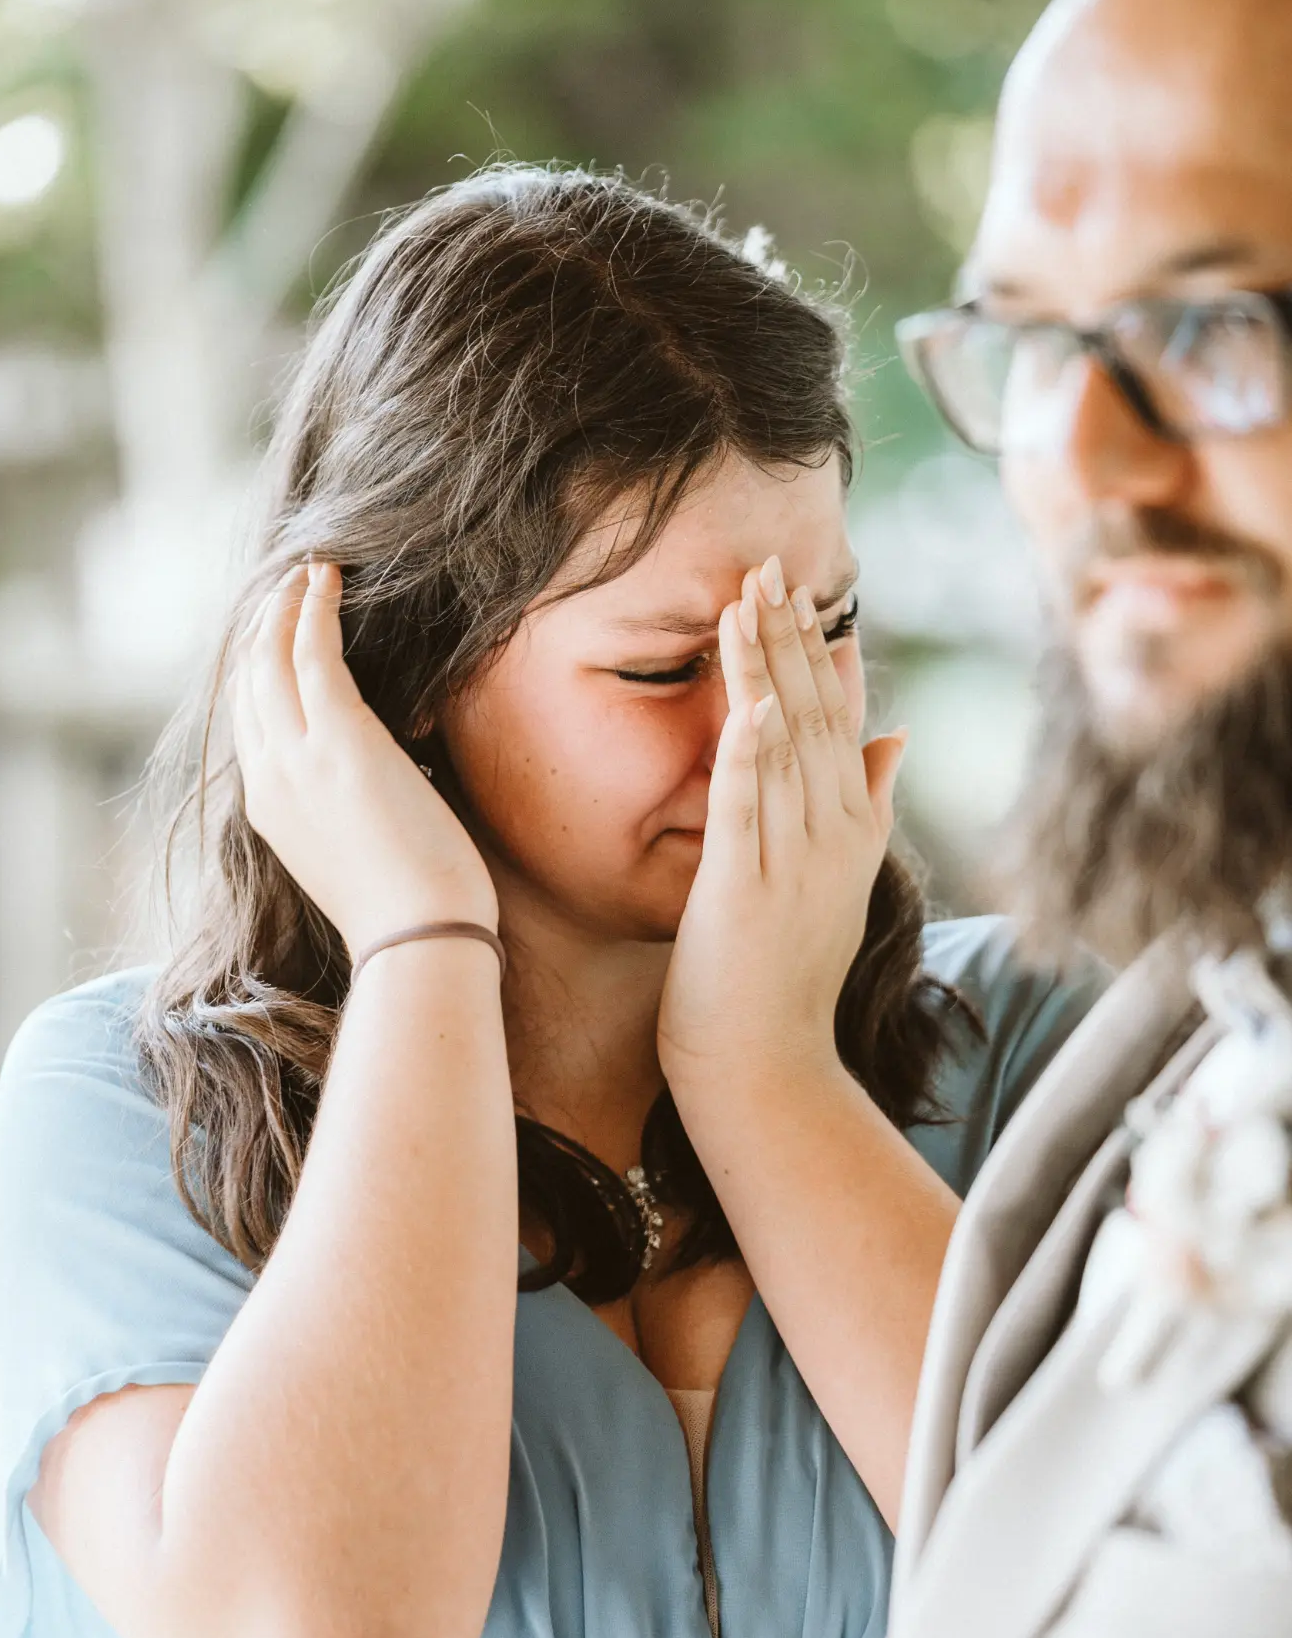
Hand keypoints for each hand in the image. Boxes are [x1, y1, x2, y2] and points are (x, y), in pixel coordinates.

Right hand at [228, 562, 497, 959]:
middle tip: (288, 589)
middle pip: (248, 683)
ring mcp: (297, 759)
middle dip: (263, 628)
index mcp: (271, 813)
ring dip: (285, 607)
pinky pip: (312, 653)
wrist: (418, 939)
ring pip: (270, 659)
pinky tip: (327, 578)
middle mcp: (269, 781)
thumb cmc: (411, 911)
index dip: (259, 673)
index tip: (279, 638)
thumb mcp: (361, 855)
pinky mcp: (338, 739)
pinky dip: (314, 608)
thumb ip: (353, 810)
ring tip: (308, 572)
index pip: (251, 725)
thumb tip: (387, 780)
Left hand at [657, 554, 903, 1096]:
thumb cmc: (788, 984)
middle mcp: (832, 841)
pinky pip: (743, 811)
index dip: (823, 653)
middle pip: (814, 720)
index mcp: (853, 833)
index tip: (810, 590)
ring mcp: (790, 866)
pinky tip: (741, 703)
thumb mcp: (840, 885)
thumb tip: (896, 736)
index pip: (843, 724)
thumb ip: (869, 808)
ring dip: (762, 672)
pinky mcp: (741, 894)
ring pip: (778, 749)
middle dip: (790, 639)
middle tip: (767, 566)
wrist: (768, 1070)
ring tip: (745, 602)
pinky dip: (744, 756)